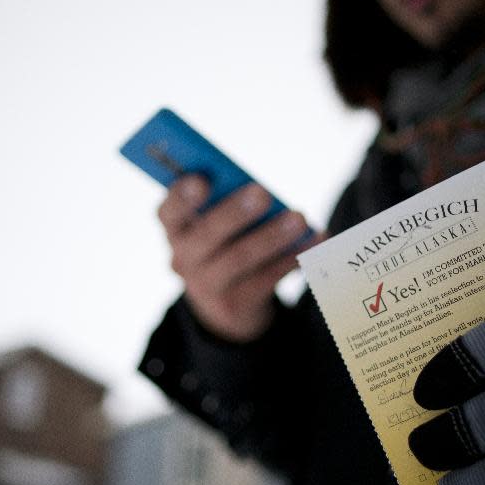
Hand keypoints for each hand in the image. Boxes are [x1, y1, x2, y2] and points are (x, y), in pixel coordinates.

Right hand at [157, 175, 319, 342]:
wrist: (225, 302)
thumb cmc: (224, 241)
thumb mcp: (215, 221)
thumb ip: (226, 202)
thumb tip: (259, 191)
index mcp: (175, 228)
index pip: (169, 211)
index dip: (182, 196)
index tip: (201, 179)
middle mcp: (183, 258)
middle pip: (206, 236)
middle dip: (234, 213)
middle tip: (262, 193)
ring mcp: (206, 286)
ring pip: (239, 259)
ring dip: (271, 236)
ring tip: (299, 218)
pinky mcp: (235, 305)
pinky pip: (266, 279)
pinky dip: (292, 257)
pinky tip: (315, 239)